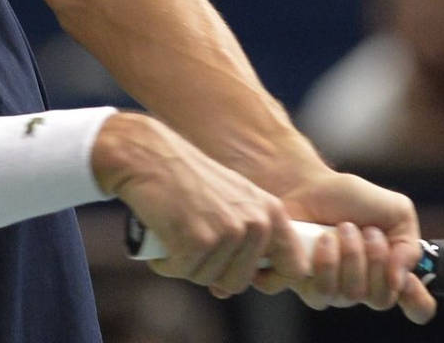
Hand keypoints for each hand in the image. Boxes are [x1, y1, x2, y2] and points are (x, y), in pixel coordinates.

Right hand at [93, 113, 311, 297]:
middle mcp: (256, 223)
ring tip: (176, 229)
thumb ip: (245, 237)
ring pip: (207, 279)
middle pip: (237, 282)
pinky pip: (182, 272)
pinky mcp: (199, 241)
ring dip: (185, 264)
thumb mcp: (232, 200)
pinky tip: (162, 233)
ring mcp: (229, 232)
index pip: (295, 267)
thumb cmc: (184, 178)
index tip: (247, 274)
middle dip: (210, 271)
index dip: (271, 280)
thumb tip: (229, 289)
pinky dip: (166, 262)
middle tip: (191, 241)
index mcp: (271, 212)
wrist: (149, 155)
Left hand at [262, 170, 436, 323]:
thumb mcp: (396, 211)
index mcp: (390, 272)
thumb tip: (400, 280)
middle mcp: (363, 286)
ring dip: (350, 256)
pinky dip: (322, 260)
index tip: (407, 281)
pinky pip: (318, 291)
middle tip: (367, 231)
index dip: (418, 302)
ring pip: (350, 296)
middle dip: (376, 260)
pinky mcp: (302, 284)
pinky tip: (321, 238)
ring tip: (343, 227)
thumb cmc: (351, 199)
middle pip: (381, 300)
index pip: (417, 307)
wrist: (308, 185)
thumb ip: (409, 245)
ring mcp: (332, 289)